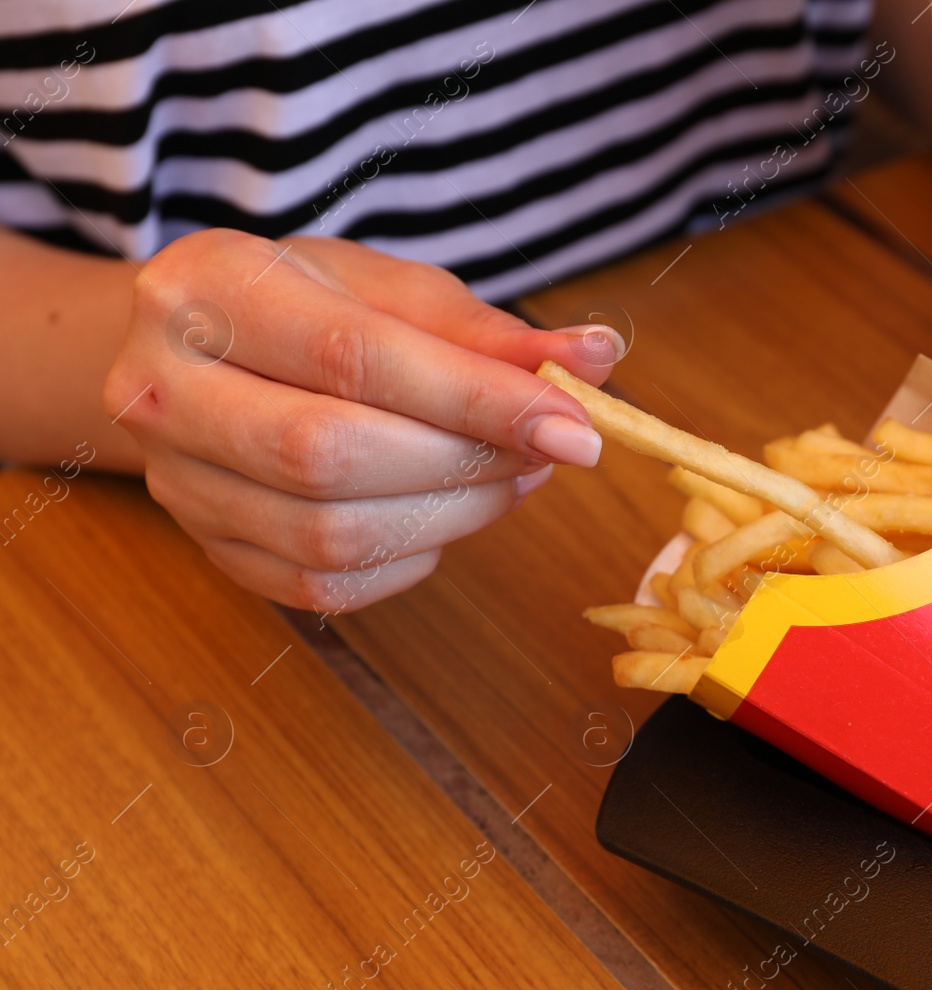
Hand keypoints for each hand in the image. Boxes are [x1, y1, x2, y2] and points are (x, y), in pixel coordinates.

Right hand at [104, 231, 623, 614]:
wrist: (199, 353)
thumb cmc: (307, 307)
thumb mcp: (391, 289)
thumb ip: (488, 332)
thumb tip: (596, 357)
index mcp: (210, 288)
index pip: (356, 358)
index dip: (478, 401)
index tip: (574, 428)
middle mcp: (163, 386)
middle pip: (332, 454)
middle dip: (465, 463)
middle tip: (543, 453)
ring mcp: (175, 477)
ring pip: (330, 535)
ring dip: (450, 518)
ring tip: (506, 480)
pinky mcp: (205, 544)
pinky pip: (323, 586)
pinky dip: (407, 561)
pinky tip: (438, 516)